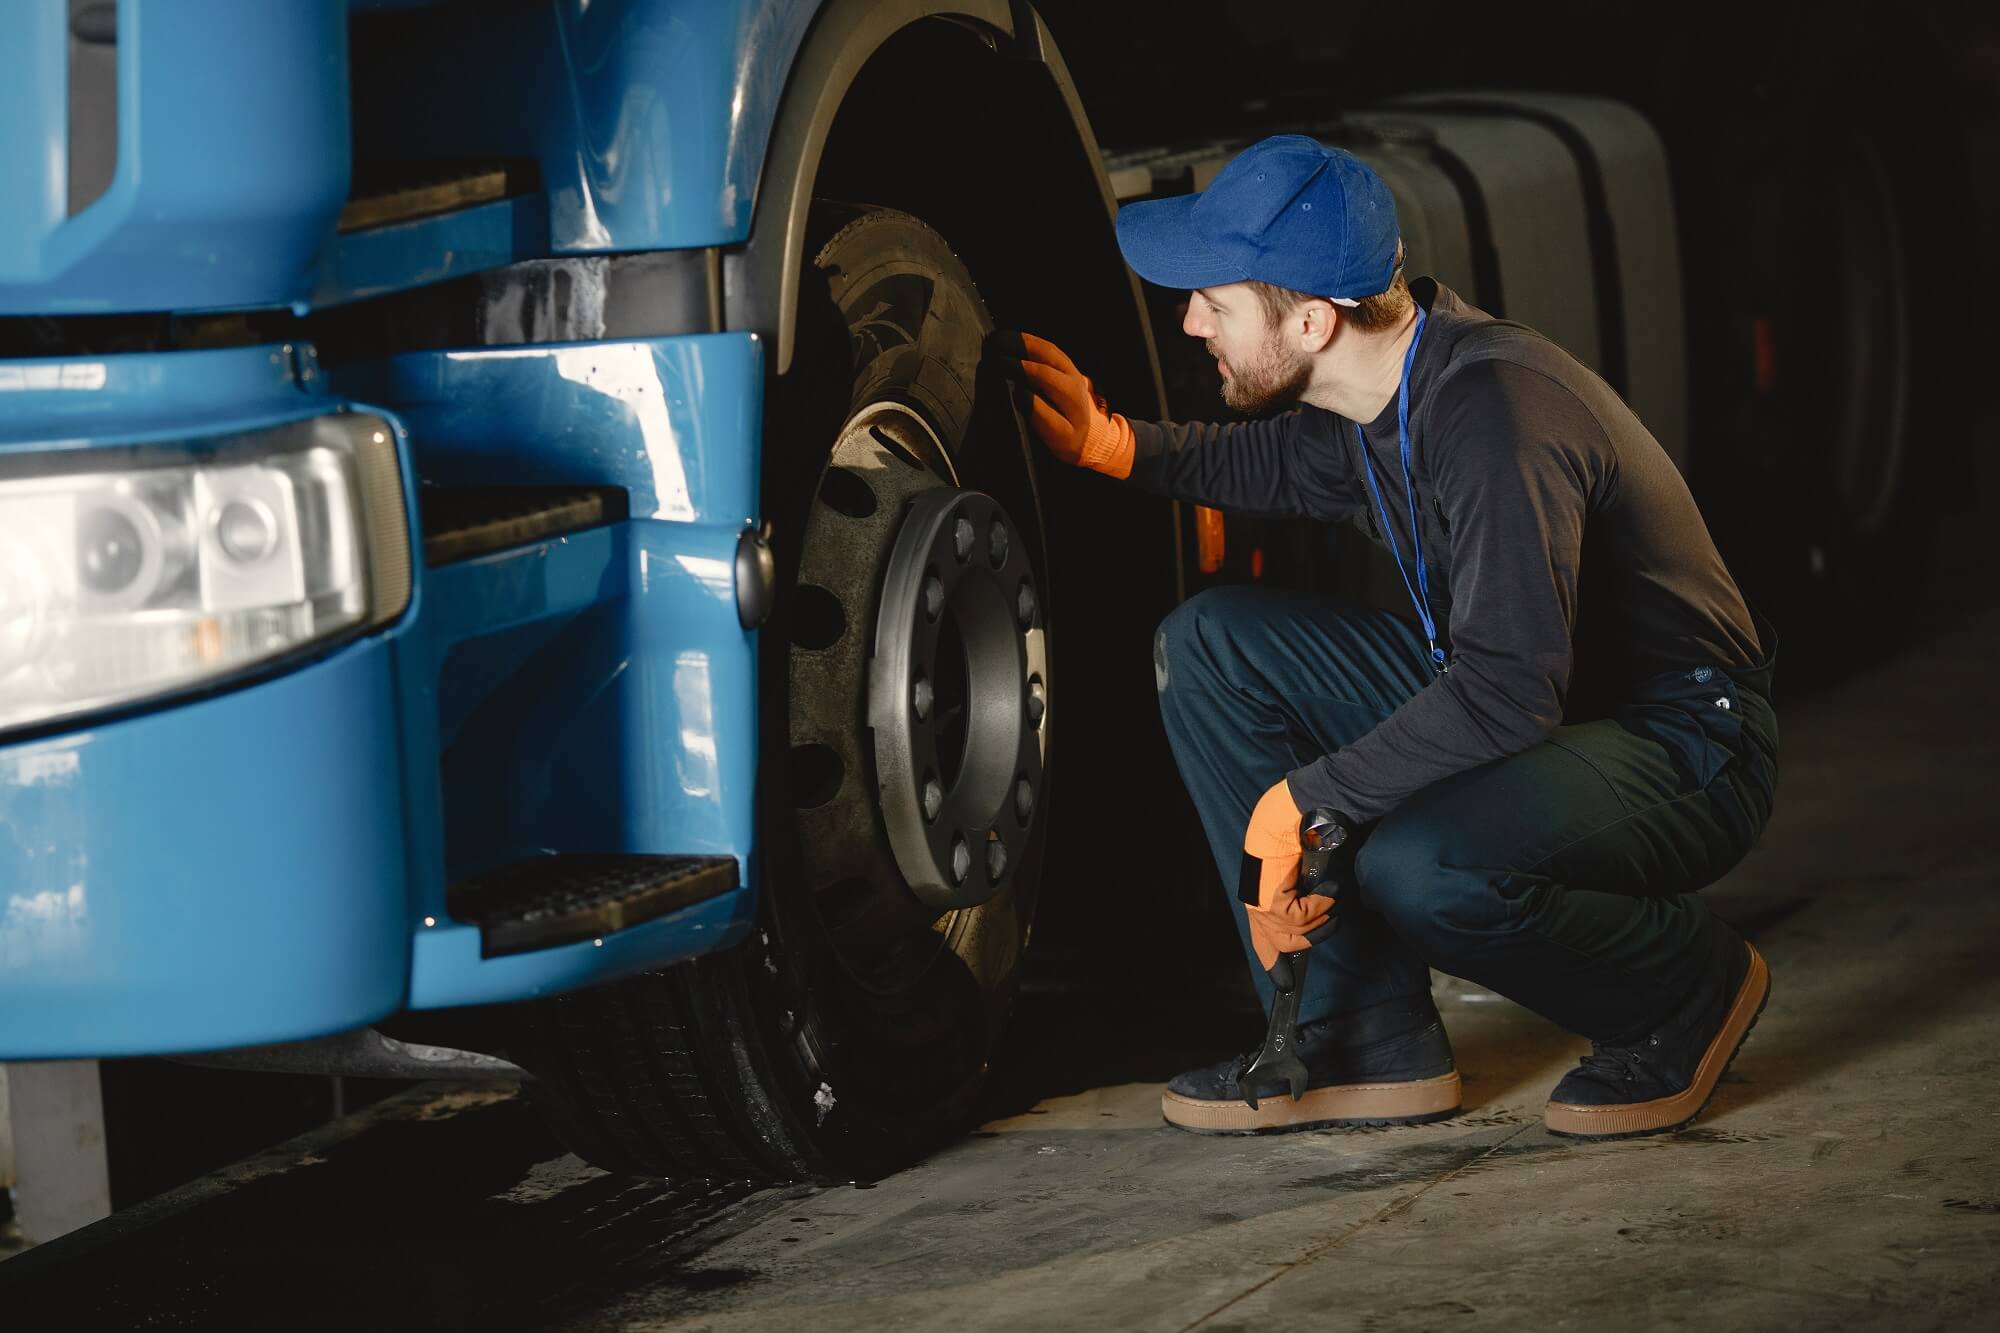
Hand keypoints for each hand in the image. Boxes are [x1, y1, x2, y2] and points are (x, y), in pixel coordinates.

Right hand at [989, 330, 1134, 478]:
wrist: (1096, 439)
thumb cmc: (1073, 440)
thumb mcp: (1058, 435)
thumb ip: (1041, 414)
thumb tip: (1020, 393)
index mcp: (1070, 393)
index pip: (1042, 373)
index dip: (1019, 367)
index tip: (997, 363)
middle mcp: (1072, 376)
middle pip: (1046, 352)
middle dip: (1020, 345)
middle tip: (995, 342)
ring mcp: (1072, 370)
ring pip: (1048, 348)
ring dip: (1025, 340)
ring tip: (1002, 337)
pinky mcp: (1068, 369)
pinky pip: (1049, 350)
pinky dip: (1032, 343)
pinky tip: (1017, 341)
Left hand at [1239, 779, 1336, 969]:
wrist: (1290, 811)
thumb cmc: (1298, 835)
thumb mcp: (1303, 872)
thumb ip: (1304, 895)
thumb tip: (1323, 914)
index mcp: (1260, 894)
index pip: (1262, 938)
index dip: (1272, 961)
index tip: (1284, 985)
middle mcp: (1255, 900)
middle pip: (1283, 943)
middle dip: (1312, 937)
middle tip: (1331, 918)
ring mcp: (1259, 900)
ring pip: (1294, 933)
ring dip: (1320, 916)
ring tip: (1330, 893)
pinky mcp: (1268, 897)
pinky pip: (1298, 918)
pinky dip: (1319, 905)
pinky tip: (1327, 888)